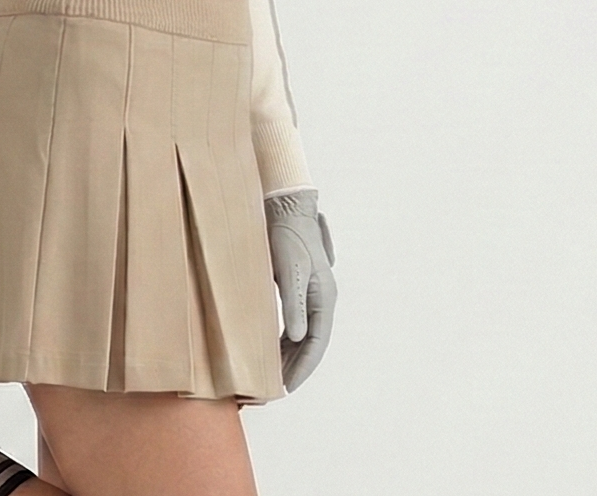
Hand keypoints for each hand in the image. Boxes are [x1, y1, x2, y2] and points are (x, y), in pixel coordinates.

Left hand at [264, 188, 336, 391]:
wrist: (286, 208)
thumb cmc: (288, 236)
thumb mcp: (290, 270)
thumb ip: (294, 304)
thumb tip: (299, 336)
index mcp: (324, 298)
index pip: (315, 343)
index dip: (302, 368)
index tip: (287, 387)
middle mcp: (322, 300)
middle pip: (311, 343)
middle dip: (295, 367)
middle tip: (276, 389)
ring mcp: (312, 295)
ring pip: (303, 335)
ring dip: (289, 355)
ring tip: (272, 375)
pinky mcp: (299, 289)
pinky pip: (295, 323)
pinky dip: (285, 339)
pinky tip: (271, 349)